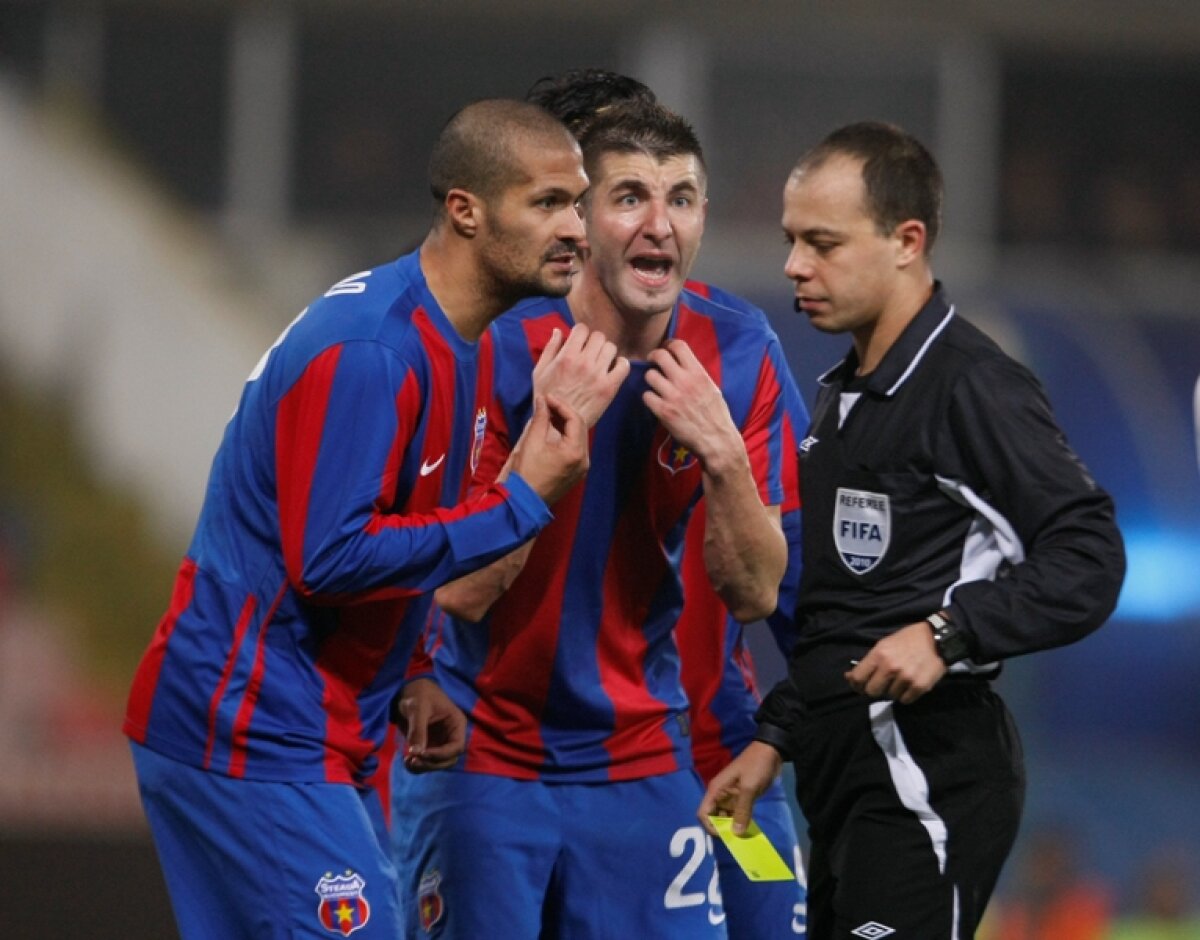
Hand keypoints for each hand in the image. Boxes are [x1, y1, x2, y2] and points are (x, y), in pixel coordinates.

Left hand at [393, 678, 466, 772]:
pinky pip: (426, 762)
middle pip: (448, 759)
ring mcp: (440, 743)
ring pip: (437, 764)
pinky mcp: (428, 746)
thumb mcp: (418, 709)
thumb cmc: (419, 694)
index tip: (423, 754)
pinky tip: (407, 761)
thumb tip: (416, 752)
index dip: (441, 754)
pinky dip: (417, 765)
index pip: (456, 747)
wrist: (409, 690)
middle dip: (432, 763)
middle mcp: (451, 736)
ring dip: (424, 767)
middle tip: (414, 761)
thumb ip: (418, 729)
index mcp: (456, 724)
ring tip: (408, 762)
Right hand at [508, 393, 589, 504]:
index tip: (546, 398)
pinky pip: (575, 449)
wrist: (523, 502)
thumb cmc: (526, 473)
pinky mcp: (576, 473)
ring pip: (579, 438)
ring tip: (549, 414)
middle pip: (580, 427)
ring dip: (565, 424)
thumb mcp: (532, 441)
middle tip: (548, 404)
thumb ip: (540, 418)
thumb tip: (542, 401)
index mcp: (575, 452)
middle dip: (564, 413)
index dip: (561, 405)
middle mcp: (584, 460)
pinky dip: (566, 437)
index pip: (574, 420)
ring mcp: (582, 468)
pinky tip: (553, 430)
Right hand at [533, 324, 628, 426]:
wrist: (558, 424)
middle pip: (599, 336)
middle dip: (594, 342)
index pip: (582, 328)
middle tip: (590, 352)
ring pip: (611, 348)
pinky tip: (613, 369)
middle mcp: (583, 363)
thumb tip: (558, 330)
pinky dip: (621, 364)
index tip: (580, 342)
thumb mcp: (540, 371)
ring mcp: (598, 375)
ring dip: (606, 352)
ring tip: (601, 361)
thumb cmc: (547, 397)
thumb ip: (550, 348)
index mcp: (566, 356)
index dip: (581, 333)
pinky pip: (624, 366)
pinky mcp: (609, 387)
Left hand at [643, 339, 741, 470]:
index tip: (666, 350)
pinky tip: (656, 402)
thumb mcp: (711, 388)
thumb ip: (696, 374)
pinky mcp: (663, 411)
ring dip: (651, 380)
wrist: (716, 439)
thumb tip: (682, 364)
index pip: (678, 346)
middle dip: (654, 357)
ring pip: (649, 376)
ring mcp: (672, 396)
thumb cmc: (716, 414)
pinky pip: (646, 396)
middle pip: (659, 356)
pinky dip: (649, 398)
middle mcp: (684, 381)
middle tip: (653, 363)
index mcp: (698, 373)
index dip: (668, 344)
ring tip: (657, 386)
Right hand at [698, 741, 782, 836]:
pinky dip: (740, 821)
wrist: (770, 751)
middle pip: (713, 817)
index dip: (710, 826)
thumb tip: (736, 833)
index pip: (703, 813)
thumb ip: (742, 810)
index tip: (725, 834)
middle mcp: (720, 795)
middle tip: (736, 837)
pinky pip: (736, 813)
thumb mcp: (749, 788)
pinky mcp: (741, 798)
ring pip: (725, 816)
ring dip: (732, 826)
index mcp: (716, 790)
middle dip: (722, 828)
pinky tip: (748, 827)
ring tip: (743, 835)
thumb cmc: (756, 766)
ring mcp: (731, 797)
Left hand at [844, 620, 946, 703]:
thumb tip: (850, 676)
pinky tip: (910, 684)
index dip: (855, 684)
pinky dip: (906, 695)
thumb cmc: (908, 639)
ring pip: (890, 696)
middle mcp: (890, 667)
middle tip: (881, 685)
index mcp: (879, 654)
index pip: (858, 677)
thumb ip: (870, 661)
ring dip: (893, 691)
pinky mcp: (920, 686)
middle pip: (872, 691)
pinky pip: (905, 700)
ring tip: (900, 679)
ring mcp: (905, 678)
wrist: (938, 639)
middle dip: (874, 689)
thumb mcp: (885, 644)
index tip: (858, 686)